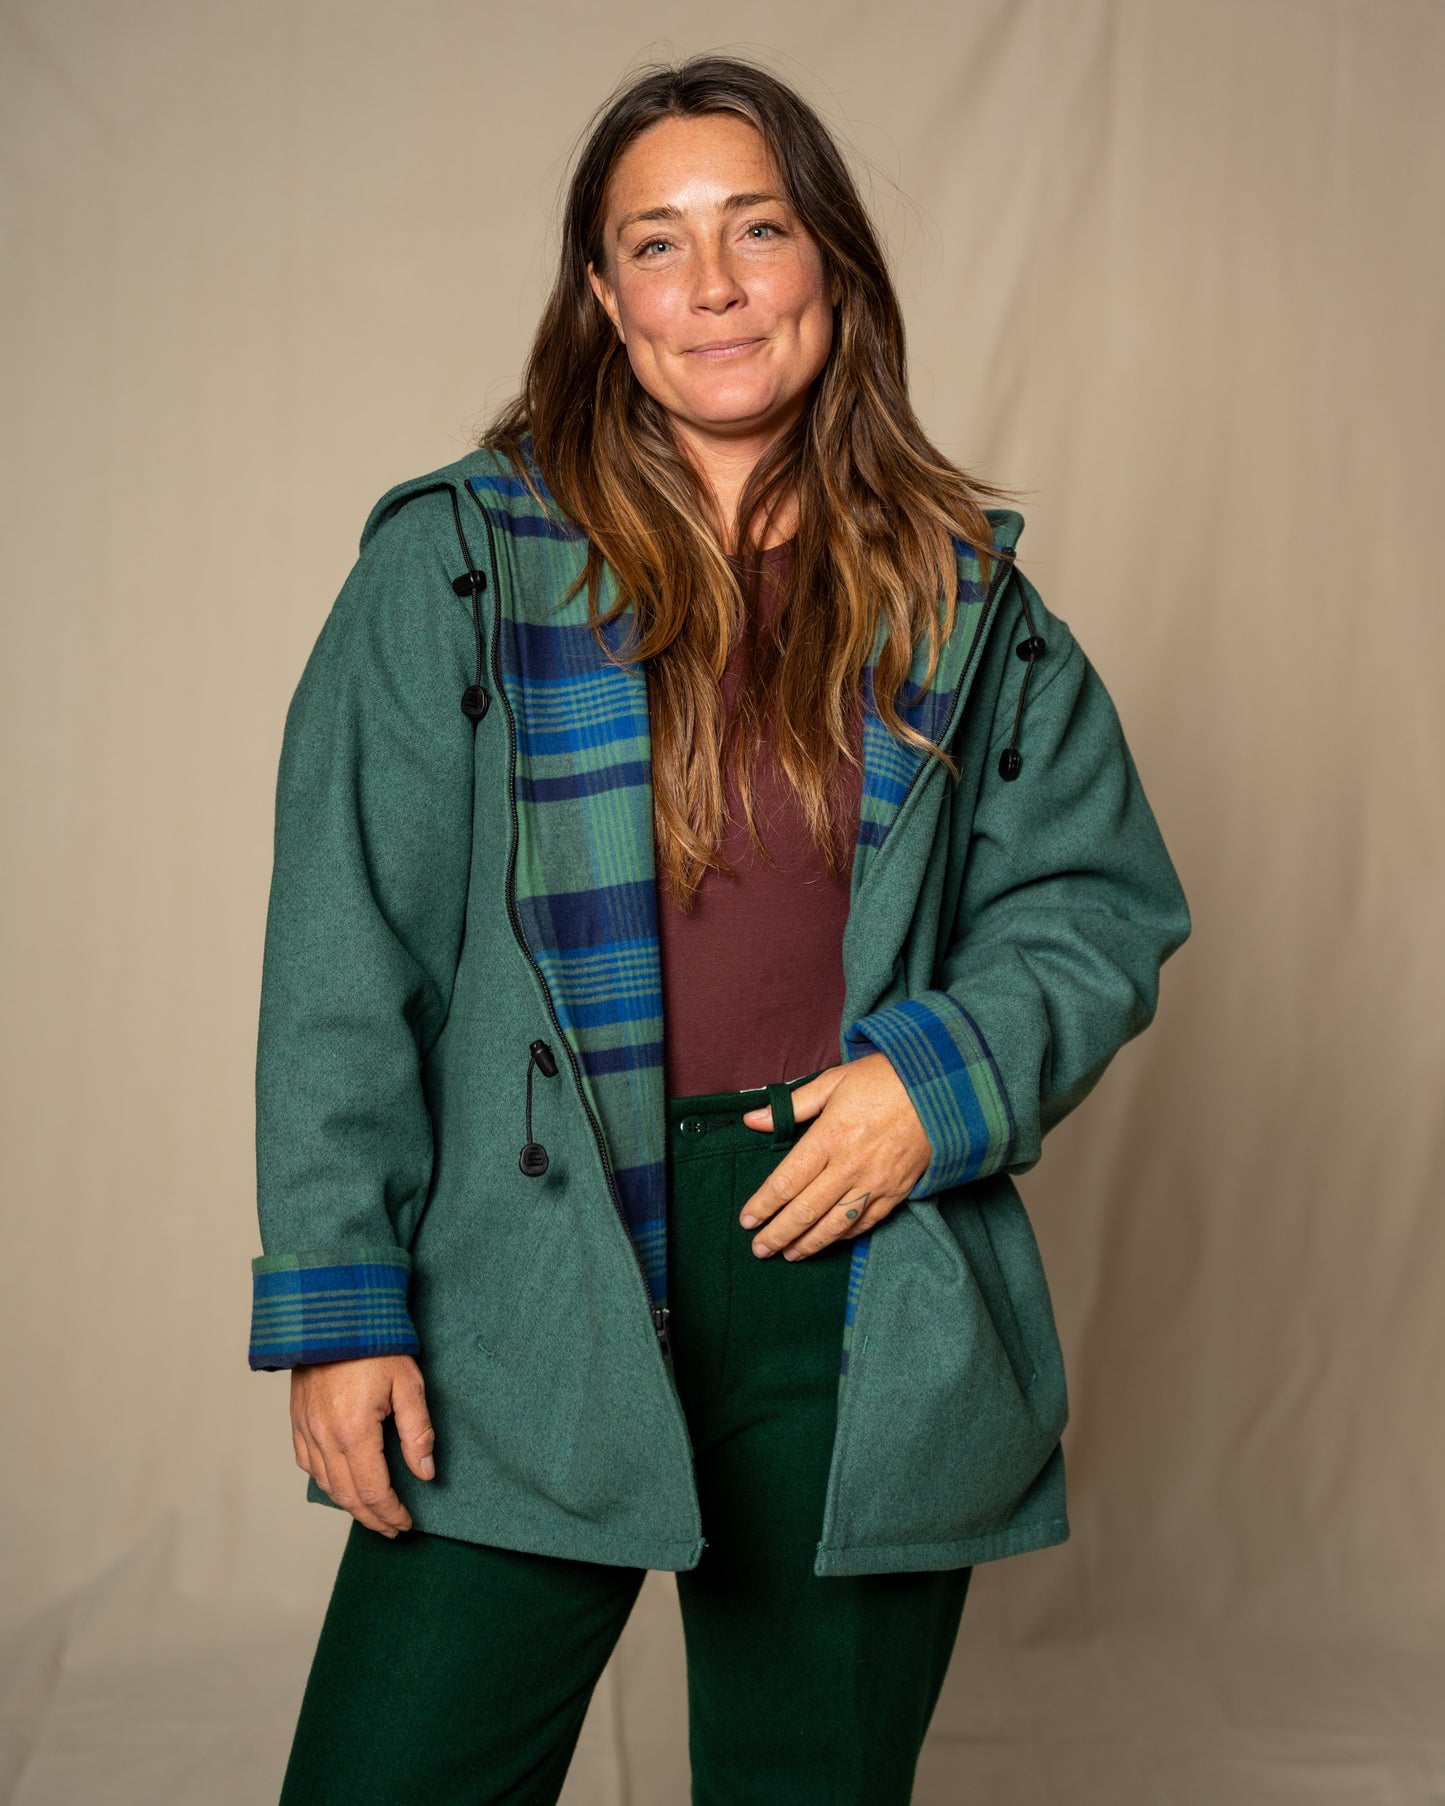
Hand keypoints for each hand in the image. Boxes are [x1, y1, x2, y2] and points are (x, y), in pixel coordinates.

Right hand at [289, 1354, 435, 1537]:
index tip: (406, 1523)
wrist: (334, 1312)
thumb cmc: (375, 1344)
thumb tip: (425, 1473)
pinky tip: (340, 1485)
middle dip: (373, 1518)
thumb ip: (418, 1432)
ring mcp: (306, 1429)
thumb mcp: (408, 1384)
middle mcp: (324, 1437)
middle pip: (348, 1496)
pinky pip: (307, 1464)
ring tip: (372, 1514)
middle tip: (393, 1529)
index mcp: (354, 1432)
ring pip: (325, 1485)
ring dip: (349, 1505)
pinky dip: (325, 1482)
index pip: (374, 1491)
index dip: (391, 1513)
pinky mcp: (297, 1419)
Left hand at [737, 1053, 931, 1259]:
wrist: (941, 1088)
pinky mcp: (897, 1192)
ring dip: (808, 1244)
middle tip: (759, 1249)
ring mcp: (875, 1183)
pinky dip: (843, 1237)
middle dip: (778, 1234)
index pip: (786, 1182)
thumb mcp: (833, 1081)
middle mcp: (849, 1166)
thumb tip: (752, 1120)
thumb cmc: (883, 1079)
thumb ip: (791, 1106)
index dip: (763, 1205)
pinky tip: (827, 1241)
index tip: (746, 1220)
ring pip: (834, 1225)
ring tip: (788, 1254)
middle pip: (805, 1211)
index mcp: (829, 1137)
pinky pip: (865, 1223)